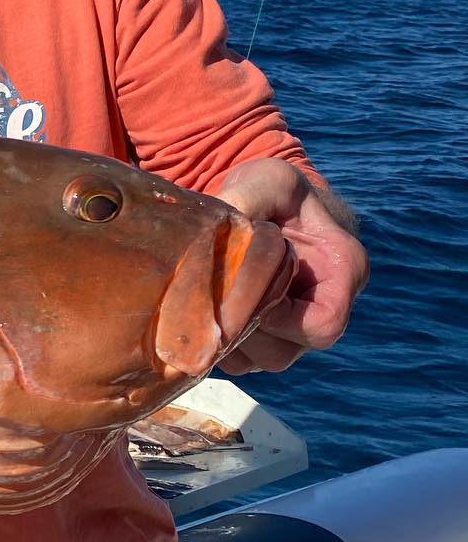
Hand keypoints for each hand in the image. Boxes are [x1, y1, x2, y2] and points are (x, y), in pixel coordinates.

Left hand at [214, 158, 368, 373]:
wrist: (260, 204)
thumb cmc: (275, 191)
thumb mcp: (270, 180)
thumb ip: (251, 196)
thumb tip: (215, 222)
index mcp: (341, 272)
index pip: (323, 324)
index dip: (280, 319)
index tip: (248, 289)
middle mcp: (321, 309)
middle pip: (284, 352)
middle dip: (243, 328)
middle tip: (213, 294)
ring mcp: (292, 329)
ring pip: (257, 361)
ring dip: (225, 338)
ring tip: (204, 298)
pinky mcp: (264, 337)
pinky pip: (238, 360)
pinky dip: (215, 342)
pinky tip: (200, 308)